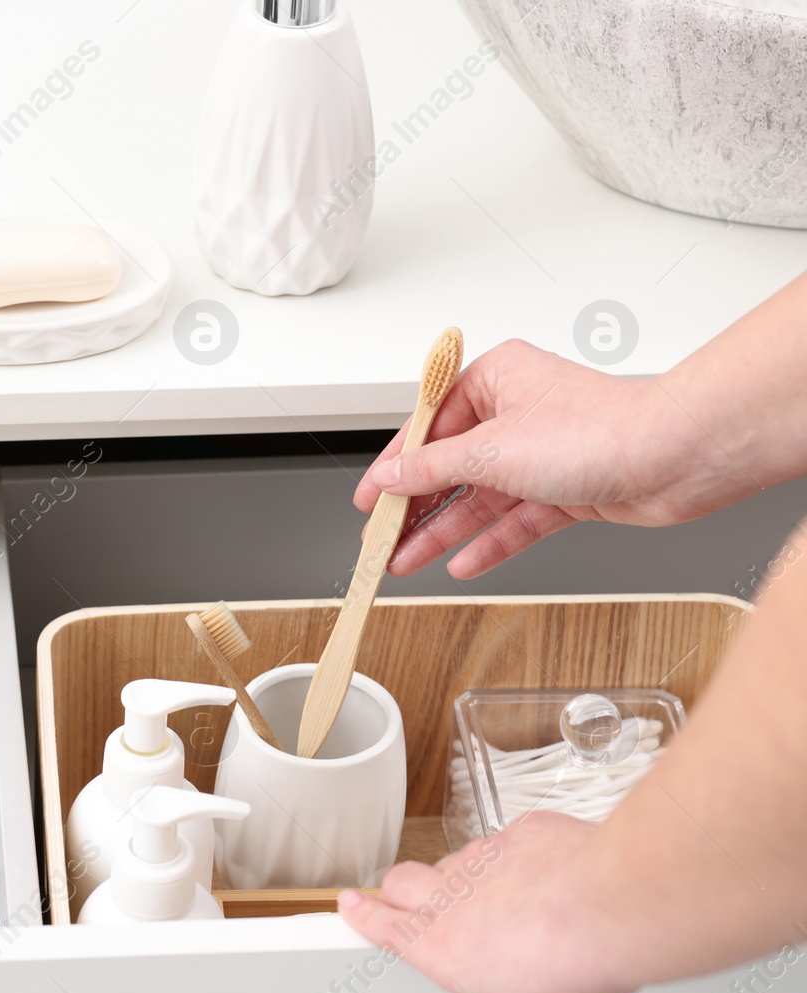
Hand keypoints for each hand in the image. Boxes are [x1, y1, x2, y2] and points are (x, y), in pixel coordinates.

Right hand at [337, 812, 637, 992]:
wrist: (611, 905)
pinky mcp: (519, 832)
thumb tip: (486, 959)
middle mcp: (451, 895)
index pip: (384, 922)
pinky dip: (515, 856)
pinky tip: (541, 871)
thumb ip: (478, 965)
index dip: (364, 913)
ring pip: (454, 861)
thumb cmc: (572, 960)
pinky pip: (506, 841)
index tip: (352, 906)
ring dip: (463, 875)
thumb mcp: (509, 991)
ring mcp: (483, 858)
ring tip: (496, 895)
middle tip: (409, 898)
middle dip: (400, 889)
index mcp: (439, 944)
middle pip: (401, 880)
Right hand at [353, 341, 745, 578]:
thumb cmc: (599, 430)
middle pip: (449, 466)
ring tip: (406, 561)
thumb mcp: (491, 450)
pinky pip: (514, 520)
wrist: (674, 458)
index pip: (426, 427)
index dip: (393, 467)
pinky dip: (488, 542)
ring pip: (478, 498)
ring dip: (443, 532)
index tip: (368, 499)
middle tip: (381, 539)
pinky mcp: (565, 490)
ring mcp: (541, 454)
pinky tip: (462, 562)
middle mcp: (516, 413)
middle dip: (414, 508)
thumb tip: (389, 478)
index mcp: (494, 379)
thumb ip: (431, 469)